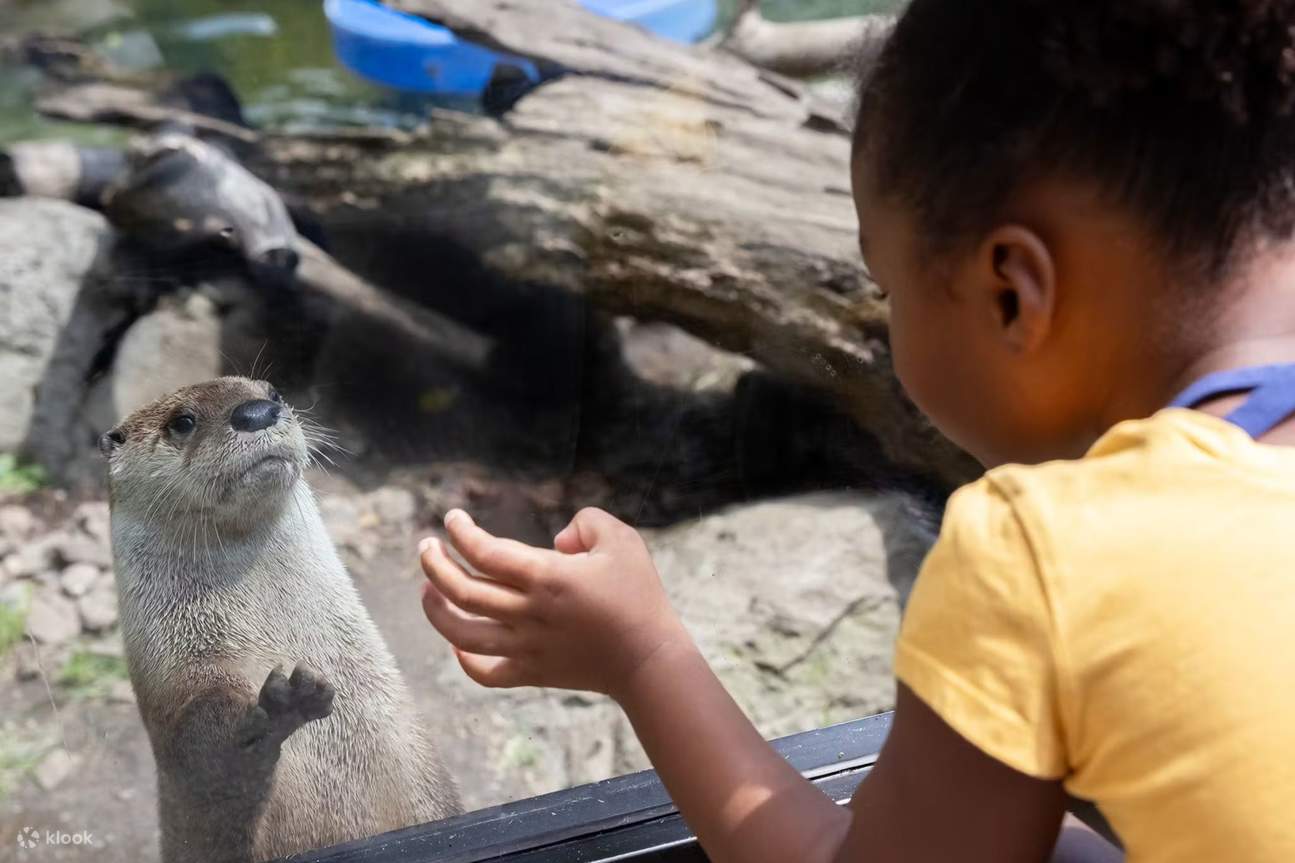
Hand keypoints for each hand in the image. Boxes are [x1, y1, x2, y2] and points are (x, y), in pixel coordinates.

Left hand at [419, 507, 693, 699]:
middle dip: (434, 564)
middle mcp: (528, 613)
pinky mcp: (532, 673)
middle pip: (462, 589)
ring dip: (435, 610)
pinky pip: (484, 673)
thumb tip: (557, 540)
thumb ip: (587, 522)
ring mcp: (526, 646)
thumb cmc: (639, 595)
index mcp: (547, 577)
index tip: (453, 519)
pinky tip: (457, 642)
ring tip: (427, 590)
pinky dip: (463, 658)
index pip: (485, 551)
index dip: (461, 532)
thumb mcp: (622, 540)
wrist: (649, 659)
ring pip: (462, 632)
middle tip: (426, 546)